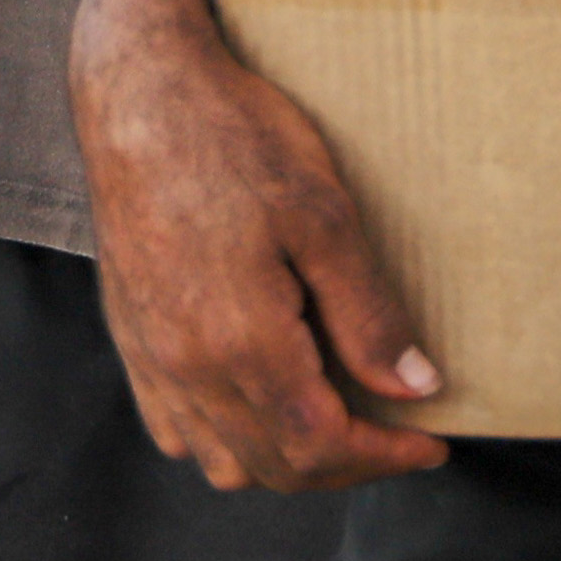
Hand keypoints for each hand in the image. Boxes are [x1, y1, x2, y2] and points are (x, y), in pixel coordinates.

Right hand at [72, 0, 448, 491]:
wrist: (138, 93)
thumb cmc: (232, 138)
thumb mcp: (323, 215)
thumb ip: (367, 314)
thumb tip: (415, 386)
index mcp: (242, 343)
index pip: (321, 447)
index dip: (385, 457)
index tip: (429, 442)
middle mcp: (189, 367)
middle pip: (275, 467)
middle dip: (345, 466)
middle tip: (397, 435)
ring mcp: (152, 357)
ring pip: (221, 461)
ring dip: (284, 460)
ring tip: (333, 421)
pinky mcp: (131, 338)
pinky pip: (173, 429)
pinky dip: (223, 441)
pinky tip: (257, 403)